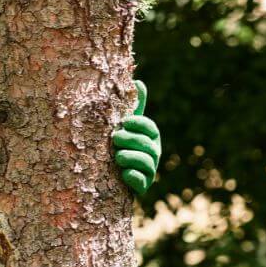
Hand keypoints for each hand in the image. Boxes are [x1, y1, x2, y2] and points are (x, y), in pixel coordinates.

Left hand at [112, 79, 161, 195]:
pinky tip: (123, 173)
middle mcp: (153, 152)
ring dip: (130, 157)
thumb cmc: (121, 144)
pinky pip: (141, 182)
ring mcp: (149, 170)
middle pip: (147, 144)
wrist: (112, 175)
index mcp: (150, 136)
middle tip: (115, 138)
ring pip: (145, 163)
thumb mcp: (127, 126)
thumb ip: (134, 107)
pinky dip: (132, 177)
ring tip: (116, 156)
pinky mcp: (142, 186)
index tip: (124, 122)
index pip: (149, 127)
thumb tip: (138, 80)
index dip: (139, 124)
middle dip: (131, 140)